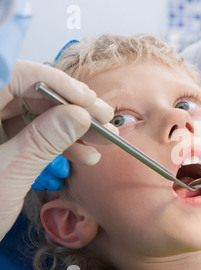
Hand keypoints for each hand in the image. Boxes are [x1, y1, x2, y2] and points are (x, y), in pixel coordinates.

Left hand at [0, 60, 114, 240]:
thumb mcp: (7, 175)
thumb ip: (43, 141)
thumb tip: (80, 115)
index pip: (16, 75)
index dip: (56, 83)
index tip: (88, 101)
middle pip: (29, 92)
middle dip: (71, 108)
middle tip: (103, 120)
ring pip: (35, 113)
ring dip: (71, 128)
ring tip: (100, 142)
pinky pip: (32, 133)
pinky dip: (58, 143)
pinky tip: (83, 156)